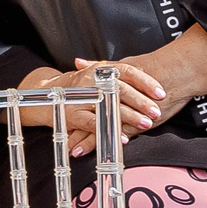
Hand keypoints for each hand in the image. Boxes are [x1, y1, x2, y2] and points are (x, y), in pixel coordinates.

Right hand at [17, 59, 165, 156]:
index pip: (127, 71)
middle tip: (156, 112)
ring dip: (129, 117)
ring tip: (146, 124)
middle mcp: (91, 80)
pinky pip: (94, 123)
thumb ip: (119, 76)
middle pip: (121, 89)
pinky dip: (109, 130)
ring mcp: (81, 97)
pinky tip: (123, 137)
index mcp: (101, 70)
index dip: (145, 82)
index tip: (160, 93)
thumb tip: (147, 73)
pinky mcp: (73, 115)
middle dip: (141, 102)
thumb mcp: (98, 76)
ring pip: (109, 106)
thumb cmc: (79, 87)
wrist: (46, 96)